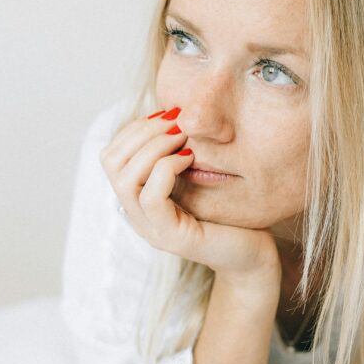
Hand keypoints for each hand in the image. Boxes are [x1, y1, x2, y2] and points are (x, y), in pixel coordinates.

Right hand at [100, 110, 281, 284]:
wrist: (253, 253)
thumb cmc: (229, 210)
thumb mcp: (197, 172)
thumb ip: (177, 150)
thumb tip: (171, 110)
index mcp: (138, 196)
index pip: (111, 154)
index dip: (135, 128)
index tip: (168, 116)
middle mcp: (136, 214)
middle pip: (110, 162)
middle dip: (142, 132)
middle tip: (176, 123)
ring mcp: (150, 228)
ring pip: (125, 178)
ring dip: (155, 147)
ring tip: (184, 138)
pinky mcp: (171, 237)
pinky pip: (152, 196)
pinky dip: (168, 168)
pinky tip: (191, 158)